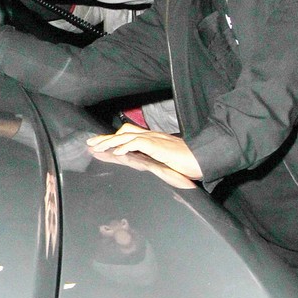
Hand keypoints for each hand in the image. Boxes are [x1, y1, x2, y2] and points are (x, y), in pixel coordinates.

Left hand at [85, 123, 202, 181]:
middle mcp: (153, 136)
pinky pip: (139, 143)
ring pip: (128, 136)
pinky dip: (127, 146)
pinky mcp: (160, 147)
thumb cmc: (189, 162)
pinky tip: (117, 152)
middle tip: (91, 143)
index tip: (99, 143)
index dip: (114, 137)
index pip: (129, 133)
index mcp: (154, 139)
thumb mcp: (166, 161)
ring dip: (111, 141)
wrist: (206, 158)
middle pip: (124, 133)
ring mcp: (156, 140)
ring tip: (97, 147)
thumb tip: (141, 165)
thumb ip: (153, 160)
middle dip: (106, 138)